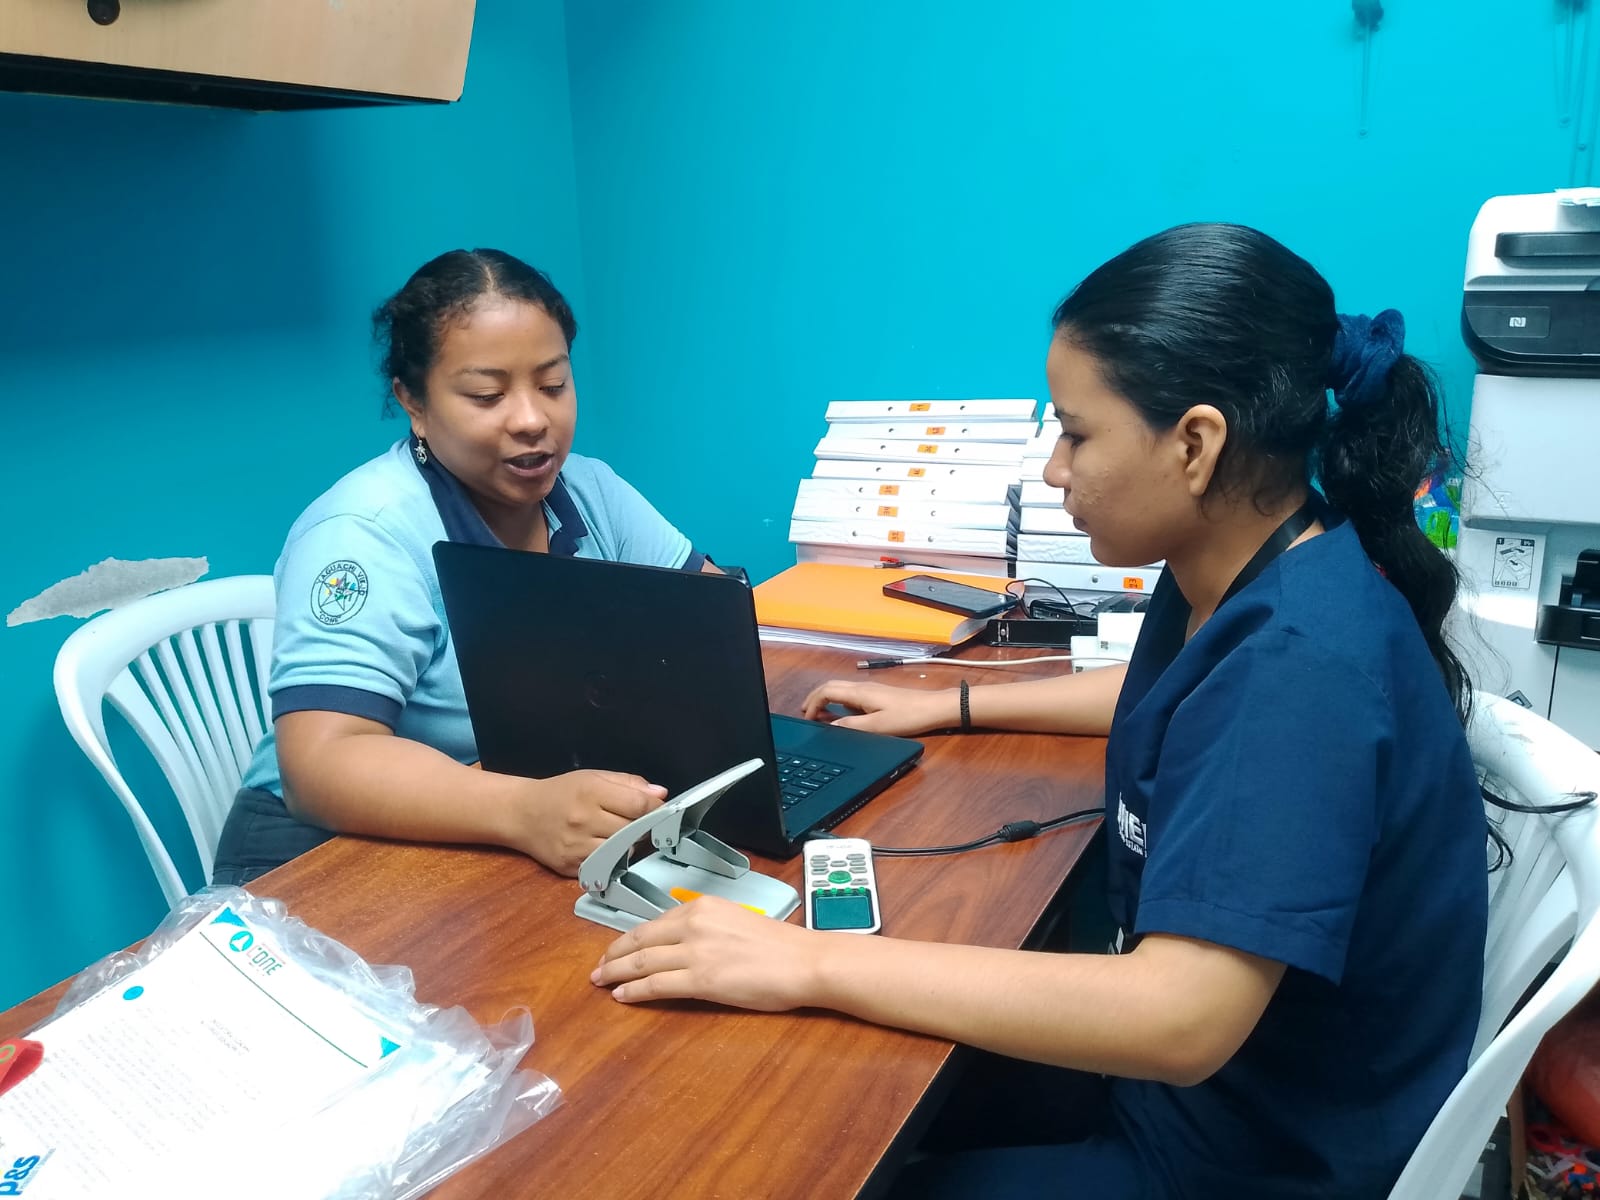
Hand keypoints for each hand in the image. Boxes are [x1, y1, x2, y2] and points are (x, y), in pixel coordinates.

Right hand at [513, 770, 666, 875]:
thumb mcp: (594, 777)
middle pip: (633, 831)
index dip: (656, 809)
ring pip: (622, 853)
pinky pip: (605, 867)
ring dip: (631, 846)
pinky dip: (614, 860)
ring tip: (627, 836)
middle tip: (646, 824)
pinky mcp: (571, 868)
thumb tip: (660, 795)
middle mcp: (583, 821)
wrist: (521, 814)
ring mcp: (576, 847)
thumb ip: (629, 783)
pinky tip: (610, 850)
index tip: (663, 810)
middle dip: (645, 828)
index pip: (638, 805)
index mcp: (590, 792)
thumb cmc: (561, 792)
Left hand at [591, 895, 821, 1010]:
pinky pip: (655, 984)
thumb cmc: (780, 947)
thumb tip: (684, 944)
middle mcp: (694, 924)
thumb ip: (706, 929)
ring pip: (641, 962)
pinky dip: (634, 990)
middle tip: (598, 969)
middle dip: (613, 956)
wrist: (804, 961)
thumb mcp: (736, 922)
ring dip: (616, 973)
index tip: (616, 949)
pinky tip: (622, 996)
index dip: (629, 939)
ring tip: (601, 982)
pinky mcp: (701, 979)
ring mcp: (695, 952)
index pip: (654, 923)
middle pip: (640, 940)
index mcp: (703, 906)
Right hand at [800, 678, 957, 736]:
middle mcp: (863, 687)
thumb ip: (852, 726)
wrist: (933, 708)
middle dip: (815, 697)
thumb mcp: (877, 727)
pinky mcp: (878, 695)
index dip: (813, 703)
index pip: (826, 691)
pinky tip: (841, 713)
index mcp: (860, 693)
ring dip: (826, 698)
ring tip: (819, 713)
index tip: (808, 718)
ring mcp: (871, 690)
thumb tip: (830, 727)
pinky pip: (850, 694)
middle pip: (831, 686)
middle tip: (806, 712)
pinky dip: (838, 701)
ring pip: (840, 689)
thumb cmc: (907, 717)